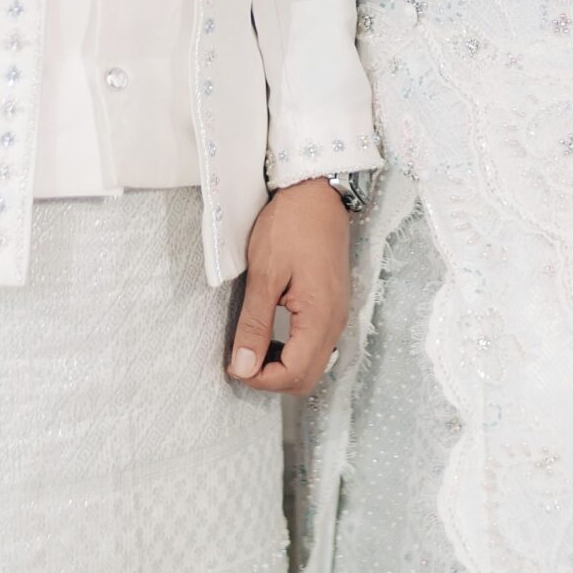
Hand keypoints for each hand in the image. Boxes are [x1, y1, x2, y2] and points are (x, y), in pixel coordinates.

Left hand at [228, 178, 350, 396]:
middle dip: (271, 379)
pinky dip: (292, 350)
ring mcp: (338, 315)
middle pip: (306, 378)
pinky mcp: (333, 306)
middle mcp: (336, 323)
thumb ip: (255, 325)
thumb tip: (243, 367)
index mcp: (320, 318)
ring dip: (282, 366)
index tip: (234, 365)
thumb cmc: (290, 225)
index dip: (260, 379)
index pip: (293, 375)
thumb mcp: (265, 274)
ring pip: (312, 364)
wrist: (317, 192)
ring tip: (251, 346)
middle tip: (241, 360)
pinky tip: (271, 334)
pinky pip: (316, 345)